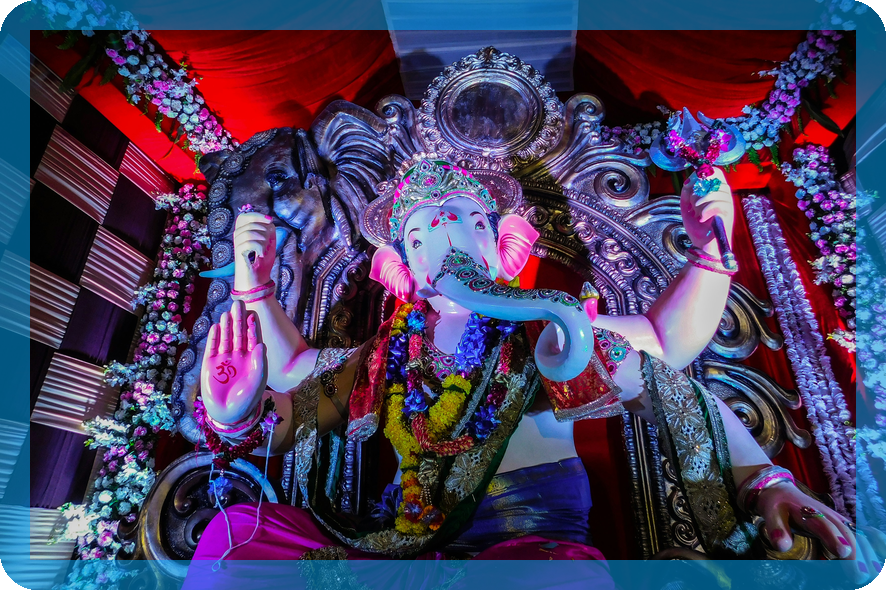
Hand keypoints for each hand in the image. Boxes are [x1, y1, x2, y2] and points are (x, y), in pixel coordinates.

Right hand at [200, 300, 267, 424]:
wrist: (230, 413)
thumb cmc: (247, 399)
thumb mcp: (258, 381)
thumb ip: (260, 363)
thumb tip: (261, 345)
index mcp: (252, 359)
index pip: (253, 338)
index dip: (252, 326)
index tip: (252, 313)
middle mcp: (238, 356)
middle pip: (238, 334)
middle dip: (238, 319)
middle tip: (238, 303)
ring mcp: (224, 360)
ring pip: (225, 338)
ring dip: (226, 326)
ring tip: (227, 312)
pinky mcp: (210, 365)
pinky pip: (212, 348)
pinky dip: (214, 338)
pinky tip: (215, 326)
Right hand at [233, 212, 275, 291]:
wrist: (258, 281)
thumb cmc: (262, 264)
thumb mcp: (269, 245)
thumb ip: (269, 232)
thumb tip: (269, 222)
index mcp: (243, 233)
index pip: (244, 217)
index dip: (257, 216)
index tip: (270, 220)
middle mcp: (237, 238)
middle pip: (249, 223)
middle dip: (264, 230)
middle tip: (268, 243)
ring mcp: (237, 245)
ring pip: (250, 232)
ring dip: (263, 240)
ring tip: (265, 250)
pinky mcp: (238, 254)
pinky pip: (249, 243)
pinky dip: (260, 247)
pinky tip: (261, 254)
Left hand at [680, 167, 734, 253]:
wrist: (702, 246)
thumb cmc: (697, 228)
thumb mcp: (686, 207)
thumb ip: (687, 193)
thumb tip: (689, 180)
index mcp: (716, 192)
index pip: (716, 172)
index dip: (704, 174)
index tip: (691, 184)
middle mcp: (724, 196)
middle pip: (714, 180)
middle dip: (698, 191)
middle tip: (693, 205)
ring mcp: (728, 204)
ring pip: (716, 191)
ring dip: (700, 202)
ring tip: (696, 213)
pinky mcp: (728, 214)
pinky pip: (718, 203)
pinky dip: (705, 210)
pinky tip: (701, 218)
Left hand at [756, 482, 885, 583]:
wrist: (782, 491)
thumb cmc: (777, 506)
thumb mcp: (770, 514)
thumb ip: (777, 530)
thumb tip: (782, 546)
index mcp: (809, 513)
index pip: (824, 525)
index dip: (834, 538)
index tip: (843, 553)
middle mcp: (829, 515)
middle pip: (846, 534)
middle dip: (856, 554)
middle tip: (861, 576)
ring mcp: (838, 520)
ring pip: (857, 535)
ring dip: (867, 553)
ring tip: (872, 573)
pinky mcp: (843, 525)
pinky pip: (862, 534)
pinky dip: (875, 543)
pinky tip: (878, 558)